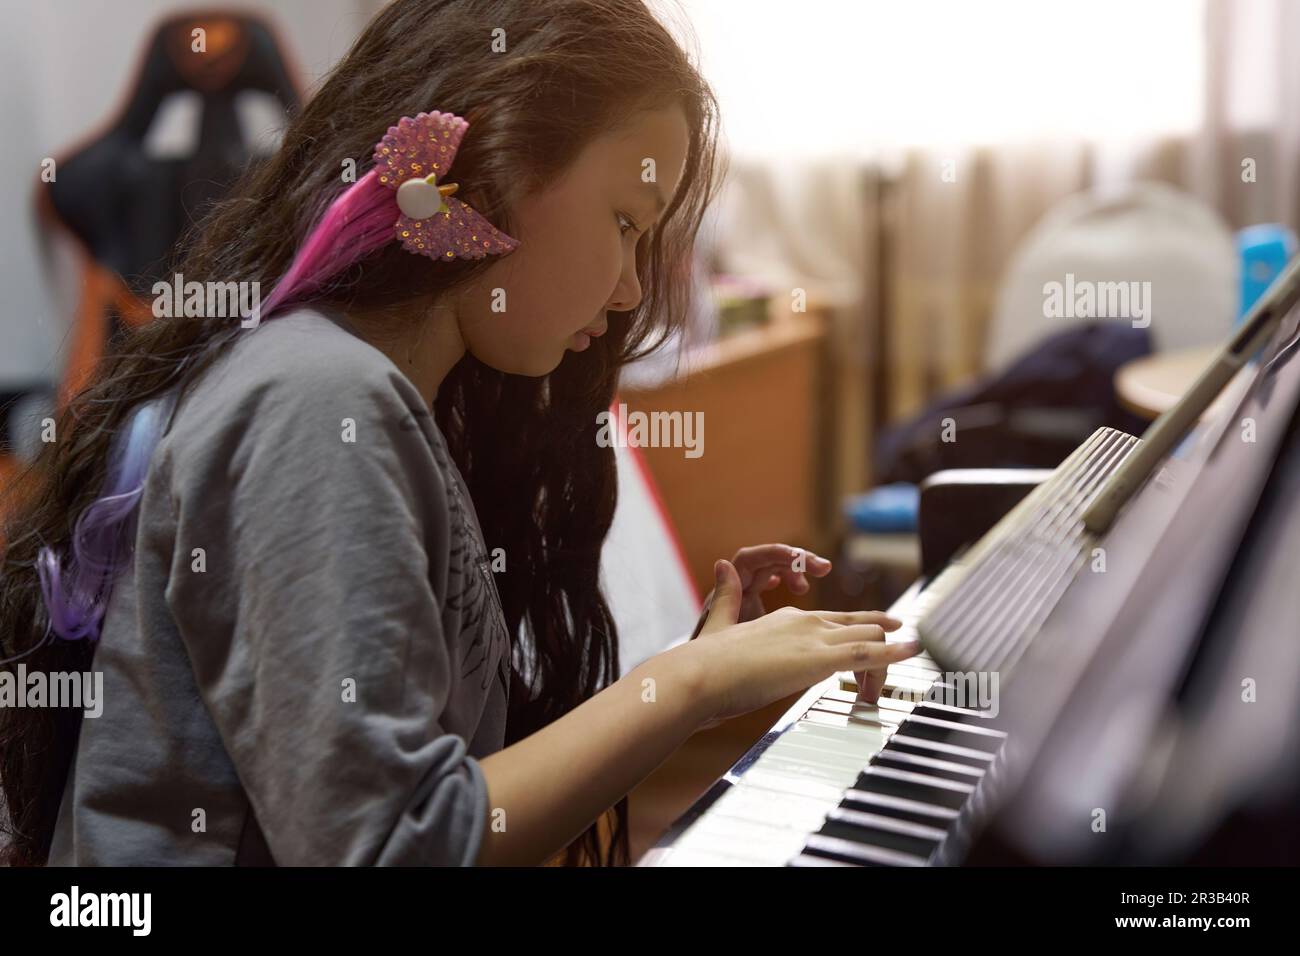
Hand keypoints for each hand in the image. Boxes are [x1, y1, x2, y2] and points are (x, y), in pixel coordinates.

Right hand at [684, 558, 916, 728]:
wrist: (700, 674)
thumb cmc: (708, 666)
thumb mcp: (723, 631)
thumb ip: (727, 602)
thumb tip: (720, 566)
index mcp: (786, 620)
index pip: (835, 621)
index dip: (860, 631)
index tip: (880, 639)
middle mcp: (804, 622)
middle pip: (858, 628)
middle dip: (880, 647)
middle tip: (892, 664)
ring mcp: (813, 637)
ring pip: (869, 638)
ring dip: (886, 660)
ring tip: (895, 673)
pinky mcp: (818, 658)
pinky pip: (867, 653)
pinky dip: (894, 653)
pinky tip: (911, 653)